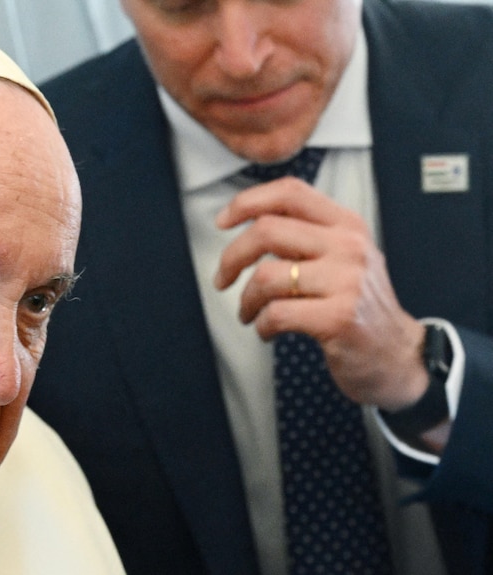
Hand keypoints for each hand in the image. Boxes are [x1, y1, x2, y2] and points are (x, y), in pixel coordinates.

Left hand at [213, 177, 426, 409]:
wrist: (398, 355)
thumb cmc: (358, 306)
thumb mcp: (342, 258)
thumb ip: (305, 236)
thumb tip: (248, 221)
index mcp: (346, 225)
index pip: (290, 193)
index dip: (247, 202)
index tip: (223, 221)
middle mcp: (348, 247)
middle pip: (267, 231)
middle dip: (232, 257)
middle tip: (222, 279)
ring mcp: (346, 282)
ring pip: (266, 276)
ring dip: (246, 300)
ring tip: (248, 313)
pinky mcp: (338, 318)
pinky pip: (276, 314)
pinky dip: (261, 325)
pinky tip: (267, 330)